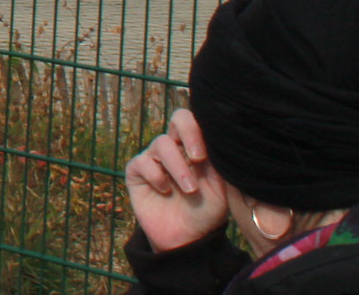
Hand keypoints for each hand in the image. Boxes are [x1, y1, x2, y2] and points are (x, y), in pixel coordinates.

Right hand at [125, 109, 229, 253]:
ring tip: (190, 190)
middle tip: (198, 158)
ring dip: (178, 167)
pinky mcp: (137, 171)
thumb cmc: (206, 212)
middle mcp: (176, 147)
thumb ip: (219, 164)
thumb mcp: (221, 190)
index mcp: (197, 147)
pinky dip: (157, 176)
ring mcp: (155, 157)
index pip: (197, 121)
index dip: (200, 128)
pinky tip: (165, 191)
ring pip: (162, 144)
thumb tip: (221, 141)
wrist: (187, 238)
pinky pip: (143, 162)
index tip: (208, 153)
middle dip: (189, 133)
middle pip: (178, 118)